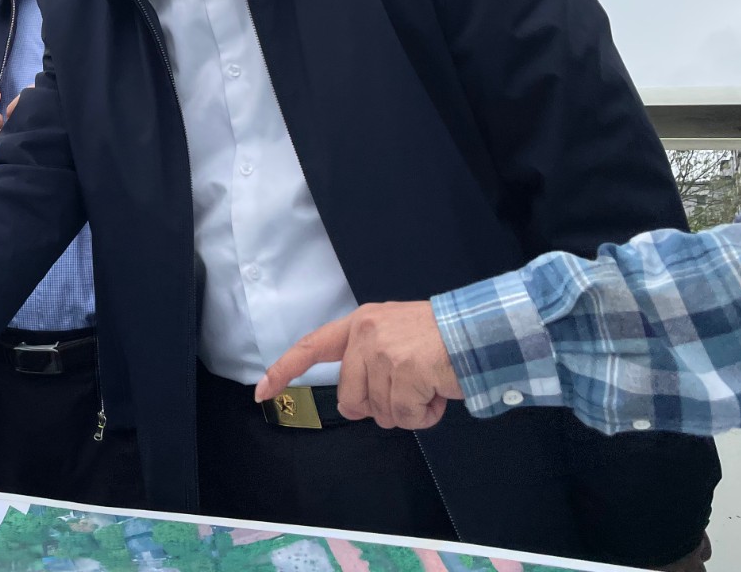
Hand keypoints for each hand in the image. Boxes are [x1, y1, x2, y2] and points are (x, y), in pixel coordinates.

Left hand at [257, 301, 461, 430]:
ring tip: (428, 386)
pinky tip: (437, 393)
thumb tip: (357, 405)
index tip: (262, 391)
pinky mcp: (405, 371)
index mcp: (360, 324)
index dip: (284, 370)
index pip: (311, 347)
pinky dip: (425, 415)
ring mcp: (384, 352)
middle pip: (351, 399)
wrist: (478, 330)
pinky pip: (406, 416)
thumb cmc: (440, 338)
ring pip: (380, 411)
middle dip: (379, 407)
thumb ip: (368, 362)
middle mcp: (366, 334)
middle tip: (408, 391)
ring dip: (409, 410)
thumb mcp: (394, 336)